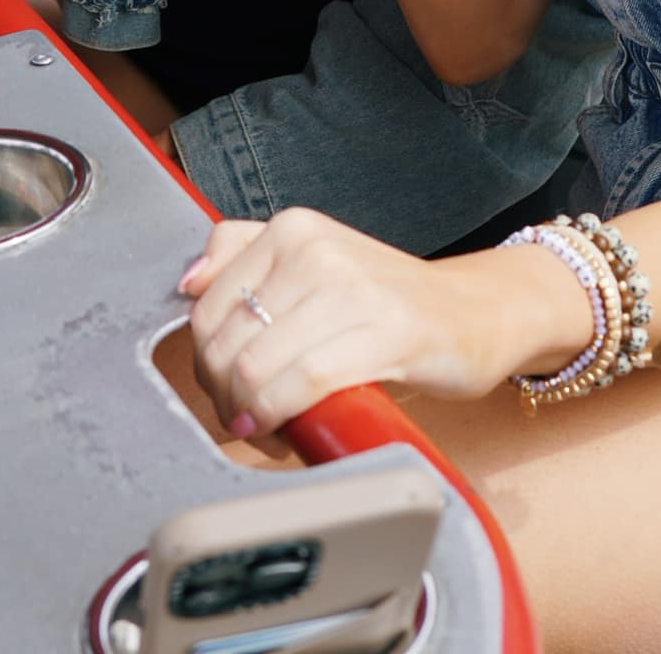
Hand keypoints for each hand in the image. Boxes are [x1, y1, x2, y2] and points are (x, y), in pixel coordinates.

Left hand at [182, 210, 527, 440]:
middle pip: (227, 345)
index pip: (208, 309)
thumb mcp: (312, 261)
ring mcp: (352, 287)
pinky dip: (282, 418)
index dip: (205, 364)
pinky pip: (304, 383)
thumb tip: (189, 283)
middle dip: (225, 397)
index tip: (225, 388)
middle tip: (247, 417)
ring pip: (257, 368)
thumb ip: (244, 256)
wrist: (471, 312)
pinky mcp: (386, 332)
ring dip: (251, 416)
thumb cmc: (384, 301)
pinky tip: (287, 431)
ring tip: (268, 428)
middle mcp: (317, 248)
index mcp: (293, 228)